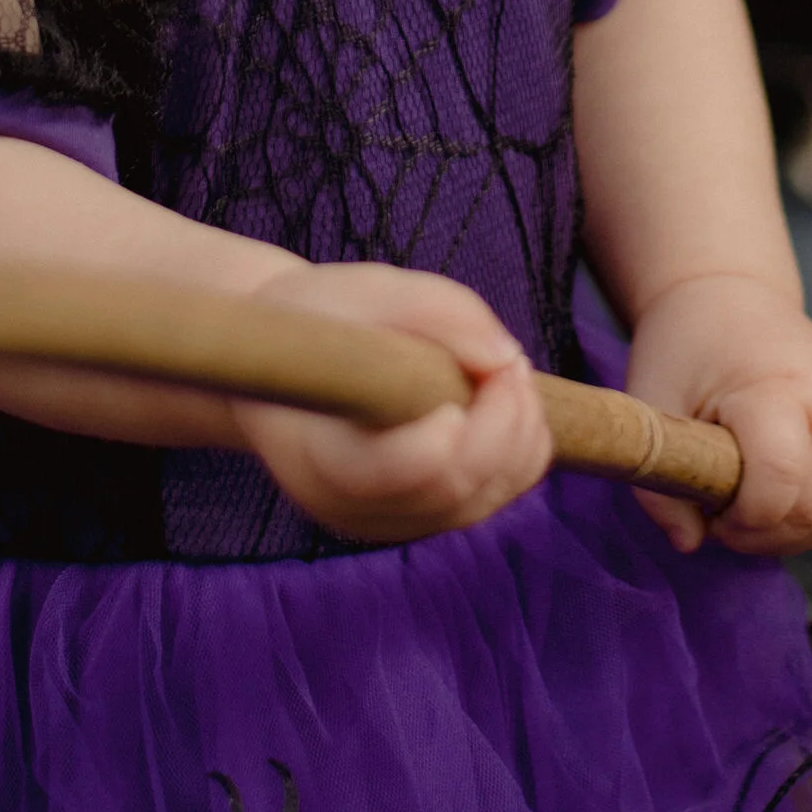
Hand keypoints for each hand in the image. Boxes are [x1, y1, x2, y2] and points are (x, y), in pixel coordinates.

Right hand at [232, 263, 552, 544]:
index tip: (470, 379)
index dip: (435, 440)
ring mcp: (387, 522)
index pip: (382, 473)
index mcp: (314, 450)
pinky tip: (506, 403)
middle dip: (503, 420)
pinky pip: (494, 498)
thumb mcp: (365, 290)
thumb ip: (433, 310)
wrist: (292, 359)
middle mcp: (348, 505)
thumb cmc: (324, 317)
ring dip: (518, 433)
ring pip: (483, 499)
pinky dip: (520, 451)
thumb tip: (504, 358)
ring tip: (507, 372)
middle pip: (449, 488)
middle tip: (511, 358)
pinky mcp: (421, 519)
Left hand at [623, 272, 811, 556]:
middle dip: (762, 534)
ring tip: (744, 505)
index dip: (743, 517)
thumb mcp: (652, 407)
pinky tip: (773, 501)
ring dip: (789, 534)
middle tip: (719, 513)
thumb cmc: (686, 347)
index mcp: (777, 385)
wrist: (732, 293)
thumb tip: (688, 544)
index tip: (708, 508)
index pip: (781, 477)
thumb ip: (659, 486)